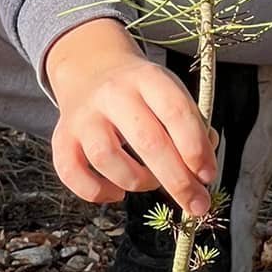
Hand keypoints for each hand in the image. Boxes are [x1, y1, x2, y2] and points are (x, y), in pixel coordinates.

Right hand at [44, 19, 216, 216]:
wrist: (91, 67)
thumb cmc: (141, 90)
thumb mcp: (170, 91)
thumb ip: (192, 125)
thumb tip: (203, 167)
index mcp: (147, 78)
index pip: (175, 112)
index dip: (195, 148)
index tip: (208, 175)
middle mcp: (113, 94)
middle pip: (148, 141)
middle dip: (178, 181)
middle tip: (197, 204)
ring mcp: (84, 116)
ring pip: (108, 158)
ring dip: (139, 182)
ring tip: (152, 182)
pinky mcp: (62, 137)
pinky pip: (73, 174)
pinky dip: (97, 192)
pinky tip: (117, 192)